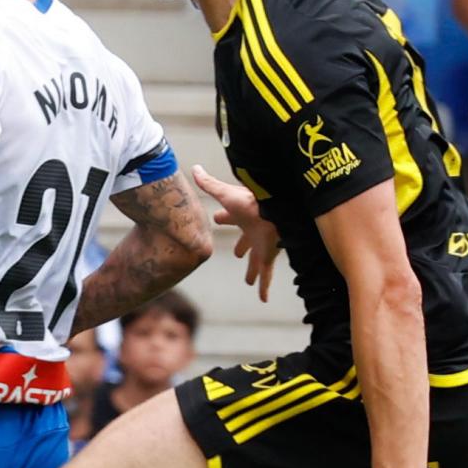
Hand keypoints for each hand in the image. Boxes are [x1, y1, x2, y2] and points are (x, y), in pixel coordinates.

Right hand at [194, 162, 279, 301]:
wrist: (274, 210)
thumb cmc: (249, 201)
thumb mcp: (224, 194)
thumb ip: (208, 183)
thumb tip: (193, 168)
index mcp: (242, 217)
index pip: (230, 218)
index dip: (224, 219)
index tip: (218, 219)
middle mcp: (253, 232)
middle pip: (245, 241)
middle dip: (242, 247)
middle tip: (237, 254)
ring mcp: (262, 246)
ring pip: (256, 262)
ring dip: (252, 270)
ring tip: (248, 281)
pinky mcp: (268, 257)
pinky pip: (266, 275)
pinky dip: (265, 287)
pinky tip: (263, 299)